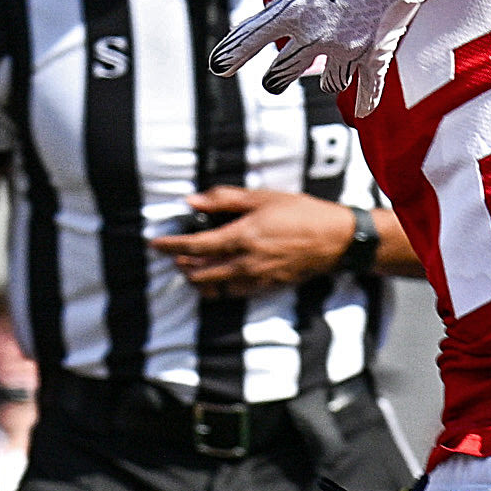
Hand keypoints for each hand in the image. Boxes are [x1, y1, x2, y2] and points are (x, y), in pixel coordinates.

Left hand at [154, 187, 361, 297]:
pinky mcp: (267, 287)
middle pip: (200, 271)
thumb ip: (225, 199)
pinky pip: (234, 293)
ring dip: (198, 279)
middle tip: (174, 255)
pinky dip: (219, 288)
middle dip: (182, 264)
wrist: (334, 240)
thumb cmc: (301, 213)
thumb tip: (193, 200)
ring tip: (191, 269)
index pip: (195, 246)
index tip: (156, 244)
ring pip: (215, 287)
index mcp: (241, 237)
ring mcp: (256, 278)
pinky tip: (218, 280)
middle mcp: (244, 262)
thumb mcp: (263, 198)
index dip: (171, 246)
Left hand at [211, 0, 453, 112]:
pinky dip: (366, 99)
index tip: (220, 67)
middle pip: (280, 74)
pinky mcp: (375, 51)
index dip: (229, 57)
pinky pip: (369, 86)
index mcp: (288, 10)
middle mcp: (313, 36)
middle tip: (272, 79)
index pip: (246, 42)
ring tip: (321, 77)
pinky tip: (363, 108)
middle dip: (273, 78)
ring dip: (321, 79)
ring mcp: (346, 48)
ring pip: (327, 83)